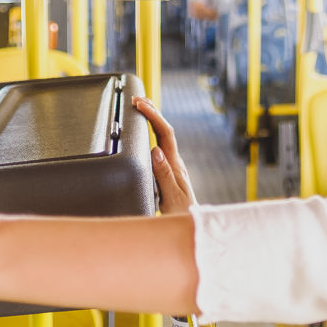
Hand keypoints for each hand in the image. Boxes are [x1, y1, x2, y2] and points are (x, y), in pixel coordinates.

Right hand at [134, 97, 196, 213]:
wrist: (190, 227)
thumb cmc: (181, 215)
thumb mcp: (171, 198)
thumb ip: (164, 175)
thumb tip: (156, 151)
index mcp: (175, 165)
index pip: (165, 133)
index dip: (153, 116)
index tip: (140, 104)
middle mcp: (175, 163)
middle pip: (164, 130)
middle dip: (152, 111)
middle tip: (137, 99)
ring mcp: (173, 166)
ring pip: (163, 137)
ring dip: (152, 119)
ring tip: (141, 106)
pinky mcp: (169, 172)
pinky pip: (160, 146)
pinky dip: (152, 133)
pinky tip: (146, 132)